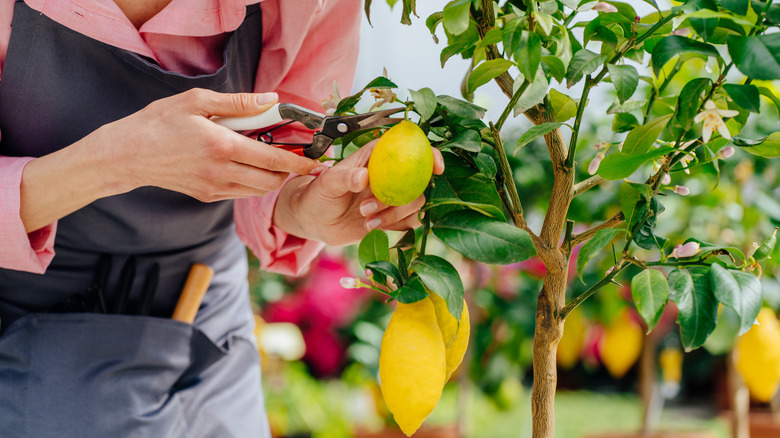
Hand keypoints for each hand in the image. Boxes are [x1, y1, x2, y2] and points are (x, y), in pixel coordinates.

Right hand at [20, 89, 322, 231]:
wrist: (127, 156)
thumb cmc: (159, 123)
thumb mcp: (197, 102)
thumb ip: (238, 103)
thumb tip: (271, 99)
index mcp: (222, 147)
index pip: (273, 159)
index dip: (299, 162)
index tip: (317, 161)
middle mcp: (222, 173)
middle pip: (271, 180)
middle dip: (288, 169)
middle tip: (293, 154)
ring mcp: (214, 189)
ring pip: (258, 190)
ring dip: (271, 177)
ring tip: (269, 157)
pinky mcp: (207, 197)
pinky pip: (241, 193)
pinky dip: (252, 182)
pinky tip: (246, 165)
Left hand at [273, 139, 444, 246]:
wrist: (313, 220)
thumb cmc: (317, 194)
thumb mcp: (326, 183)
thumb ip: (344, 177)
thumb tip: (363, 177)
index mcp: (377, 157)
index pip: (411, 148)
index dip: (430, 154)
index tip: (436, 168)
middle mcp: (390, 175)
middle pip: (419, 180)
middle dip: (400, 197)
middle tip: (367, 207)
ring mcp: (393, 196)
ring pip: (416, 203)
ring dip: (394, 214)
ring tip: (364, 219)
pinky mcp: (393, 217)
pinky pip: (410, 222)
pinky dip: (395, 226)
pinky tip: (371, 228)